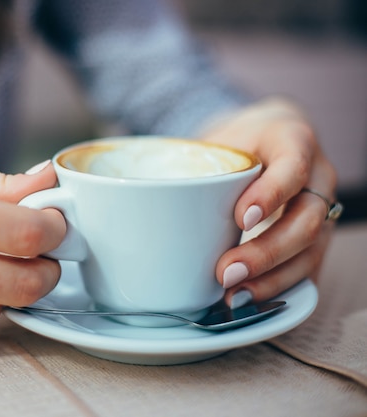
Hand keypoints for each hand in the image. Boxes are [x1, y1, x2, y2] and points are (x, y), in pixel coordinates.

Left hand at [201, 98, 337, 306]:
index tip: (241, 218)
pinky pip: (306, 271)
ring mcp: (320, 213)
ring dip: (271, 281)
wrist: (268, 140)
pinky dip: (277, 290)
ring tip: (234, 297)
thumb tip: (140, 200)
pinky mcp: (314, 241)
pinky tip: (248, 301)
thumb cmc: (239, 142)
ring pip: (309, 253)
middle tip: (226, 272)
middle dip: (266, 253)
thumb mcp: (219, 137)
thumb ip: (193, 161)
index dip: (271, 194)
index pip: (293, 167)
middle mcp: (317, 179)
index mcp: (294, 142)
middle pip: (305, 222)